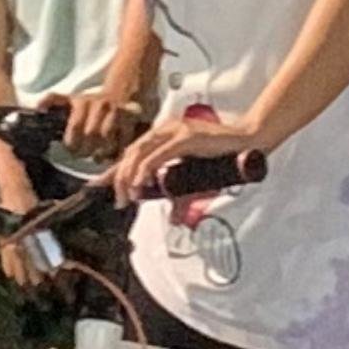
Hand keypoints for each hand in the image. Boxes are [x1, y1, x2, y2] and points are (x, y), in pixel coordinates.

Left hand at [50, 84, 148, 155]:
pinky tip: (111, 153)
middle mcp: (100, 104)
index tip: (71, 149)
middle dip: (86, 150)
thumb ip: (54, 101)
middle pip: (91, 136)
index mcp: (82, 101)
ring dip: (101, 153)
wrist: (122, 92)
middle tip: (84, 154)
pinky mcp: (132, 117)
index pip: (75, 127)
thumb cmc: (91, 104)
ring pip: (107, 139)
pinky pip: (123, 140)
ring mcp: (117, 110)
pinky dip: (116, 150)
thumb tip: (38, 107)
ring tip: (97, 156)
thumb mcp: (71, 99)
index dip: (72, 143)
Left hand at [114, 99, 269, 206]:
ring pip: (139, 152)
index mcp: (165, 135)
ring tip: (129, 196)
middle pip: (131, 152)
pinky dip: (146, 170)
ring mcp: (175, 131)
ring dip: (129, 176)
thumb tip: (174, 218)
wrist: (249, 144)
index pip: (133, 152)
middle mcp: (166, 129)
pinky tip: (142, 184)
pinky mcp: (186, 137)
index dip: (115, 170)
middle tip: (119, 200)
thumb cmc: (224, 157)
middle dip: (120, 178)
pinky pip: (158, 154)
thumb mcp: (196, 181)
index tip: (99, 186)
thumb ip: (182, 197)